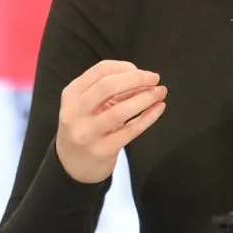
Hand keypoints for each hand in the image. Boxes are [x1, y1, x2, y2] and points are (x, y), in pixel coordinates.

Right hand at [54, 60, 166, 183]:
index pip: (100, 70)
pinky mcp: (102, 150)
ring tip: (160, 92)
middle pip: (108, 86)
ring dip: (146, 98)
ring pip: (120, 110)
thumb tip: (144, 78)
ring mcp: (87, 133)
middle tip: (155, 79)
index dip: (125, 67)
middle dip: (137, 79)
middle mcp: (75, 112)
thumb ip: (111, 90)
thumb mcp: (88, 105)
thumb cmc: (86, 126)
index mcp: (71, 94)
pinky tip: (159, 108)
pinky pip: (131, 130)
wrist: (72, 164)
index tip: (143, 72)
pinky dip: (149, 117)